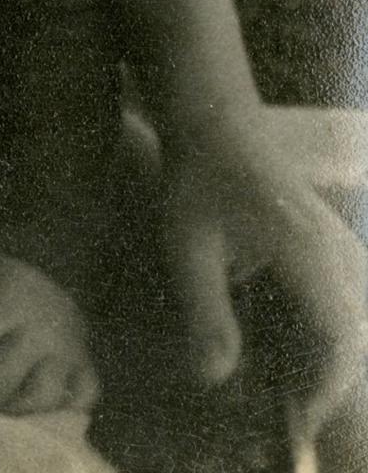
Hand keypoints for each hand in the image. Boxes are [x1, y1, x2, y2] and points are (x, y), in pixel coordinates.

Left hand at [0, 252, 98, 416]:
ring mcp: (67, 353)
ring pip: (39, 398)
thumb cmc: (1, 275)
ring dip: (10, 411)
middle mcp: (38, 330)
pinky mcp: (87, 369)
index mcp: (4, 302)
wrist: (55, 263)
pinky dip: (59, 413)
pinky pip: (80, 402)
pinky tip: (34, 417)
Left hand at [161, 123, 367, 448]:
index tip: (297, 419)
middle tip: (287, 410)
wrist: (212, 118)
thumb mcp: (187, 246)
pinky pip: (336, 295)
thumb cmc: (197, 178)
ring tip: (286, 381)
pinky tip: (284, 338)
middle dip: (325, 378)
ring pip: (347, 315)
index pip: (338, 337)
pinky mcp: (323, 241)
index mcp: (308, 256)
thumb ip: (204, 311)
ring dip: (323, 353)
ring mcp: (332, 244)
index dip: (324, 386)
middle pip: (350, 333)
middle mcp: (332, 252)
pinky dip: (320, 327)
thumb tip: (216, 378)